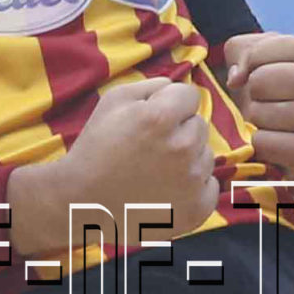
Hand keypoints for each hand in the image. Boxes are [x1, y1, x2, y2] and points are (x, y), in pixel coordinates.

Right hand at [13, 78, 219, 255]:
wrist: (83, 202)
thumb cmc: (96, 148)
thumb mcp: (112, 102)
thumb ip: (150, 86)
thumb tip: (175, 86)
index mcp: (160, 118)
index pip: (189, 95)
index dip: (170, 104)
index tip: (153, 119)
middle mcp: (183, 147)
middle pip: (200, 125)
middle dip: (180, 131)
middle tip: (152, 148)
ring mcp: (193, 181)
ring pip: (206, 155)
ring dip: (188, 159)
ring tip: (157, 171)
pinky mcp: (197, 208)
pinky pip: (210, 186)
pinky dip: (195, 187)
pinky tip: (168, 190)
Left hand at [223, 31, 293, 200]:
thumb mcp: (274, 58)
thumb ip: (244, 50)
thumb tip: (235, 79)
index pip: (257, 53)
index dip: (252, 68)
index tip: (273, 79)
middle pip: (258, 81)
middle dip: (256, 95)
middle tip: (277, 104)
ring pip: (257, 113)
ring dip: (259, 122)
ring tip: (282, 124)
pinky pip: (261, 142)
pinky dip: (263, 145)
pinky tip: (284, 144)